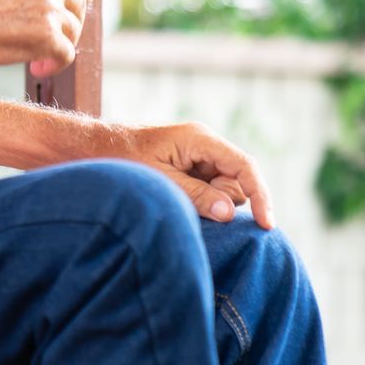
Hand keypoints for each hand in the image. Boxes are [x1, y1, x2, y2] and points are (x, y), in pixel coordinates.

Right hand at [0, 0, 93, 73]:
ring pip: (73, 29)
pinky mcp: (47, 37)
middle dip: (71, 19)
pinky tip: (37, 68)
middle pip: (78, 0)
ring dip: (60, 44)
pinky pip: (66, 54)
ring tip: (38, 57)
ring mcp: (48, 9)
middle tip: (53, 36)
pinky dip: (56, 65)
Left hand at [125, 122, 274, 229]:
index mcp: (200, 140)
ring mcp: (199, 157)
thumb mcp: (161, 181)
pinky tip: (182, 204)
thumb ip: (196, 196)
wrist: (98, 149)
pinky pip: (210, 191)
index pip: (244, 166)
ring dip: (210, 204)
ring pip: (225, 189)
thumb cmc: (125, 160)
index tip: (266, 224)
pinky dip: (202, 203)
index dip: (260, 195)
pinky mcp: (192, 169)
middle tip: (189, 206)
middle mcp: (205, 146)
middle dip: (222, 202)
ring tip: (179, 204)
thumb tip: (229, 213)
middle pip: (237, 181)